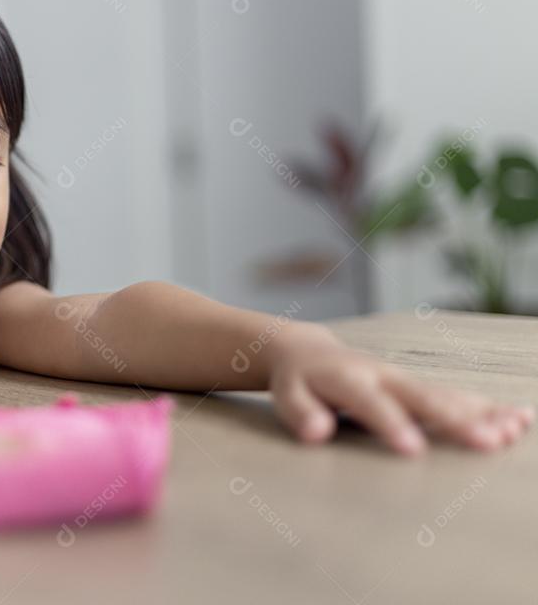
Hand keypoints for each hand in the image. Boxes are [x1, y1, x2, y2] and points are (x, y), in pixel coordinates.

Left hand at [266, 325, 535, 454]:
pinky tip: (520, 420)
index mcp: (347, 378)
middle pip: (422, 398)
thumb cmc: (298, 380)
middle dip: (455, 420)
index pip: (370, 402)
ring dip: (481, 413)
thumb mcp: (286, 394)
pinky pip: (457, 397)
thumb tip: (317, 434)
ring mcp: (405, 380)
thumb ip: (301, 413)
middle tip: (487, 442)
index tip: (412, 450)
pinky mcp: (418, 387)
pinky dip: (488, 408)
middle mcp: (383, 375)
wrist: (309, 351)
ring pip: (447, 396)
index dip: (390, 424)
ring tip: (513, 431)